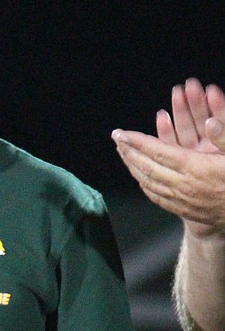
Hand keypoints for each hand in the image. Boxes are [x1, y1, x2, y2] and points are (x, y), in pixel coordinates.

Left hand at [113, 78, 224, 231]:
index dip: (137, 141)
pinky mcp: (182, 209)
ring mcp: (180, 199)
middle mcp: (183, 184)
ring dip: (132, 165)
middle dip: (129, 151)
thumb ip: (224, 138)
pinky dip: (143, 182)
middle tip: (117, 139)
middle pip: (146, 166)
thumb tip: (209, 122)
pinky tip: (138, 176)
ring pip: (147, 181)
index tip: (121, 133)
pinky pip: (155, 194)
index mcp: (195, 167)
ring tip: (123, 153)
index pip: (157, 151)